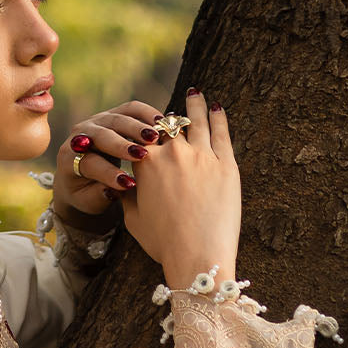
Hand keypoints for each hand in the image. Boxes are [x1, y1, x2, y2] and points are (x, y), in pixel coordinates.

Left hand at [53, 99, 166, 225]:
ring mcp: (96, 121)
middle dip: (123, 145)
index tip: (128, 183)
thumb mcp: (88, 201)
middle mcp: (79, 135)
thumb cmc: (85, 193)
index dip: (108, 173)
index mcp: (68, 159)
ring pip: (117, 118)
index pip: (89, 162)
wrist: (82, 175)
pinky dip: (146, 113)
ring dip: (138, 127)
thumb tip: (113, 190)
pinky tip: (162, 123)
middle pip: (101, 135)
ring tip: (156, 137)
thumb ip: (98, 196)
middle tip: (143, 154)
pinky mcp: (112, 114)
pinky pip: (130, 109)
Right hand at [119, 89, 240, 289]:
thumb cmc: (163, 242)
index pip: (143, 139)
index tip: (145, 129)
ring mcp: (201, 155)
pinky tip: (217, 108)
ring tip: (195, 93)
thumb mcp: (133, 220)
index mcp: (145, 164)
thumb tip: (121, 183)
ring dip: (194, 105)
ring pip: (196, 121)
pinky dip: (218, 117)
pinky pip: (221, 131)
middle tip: (169, 112)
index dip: (143, 134)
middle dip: (167, 119)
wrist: (197, 254)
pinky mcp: (226, 163)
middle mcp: (173, 153)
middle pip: (168, 126)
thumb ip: (126, 195)